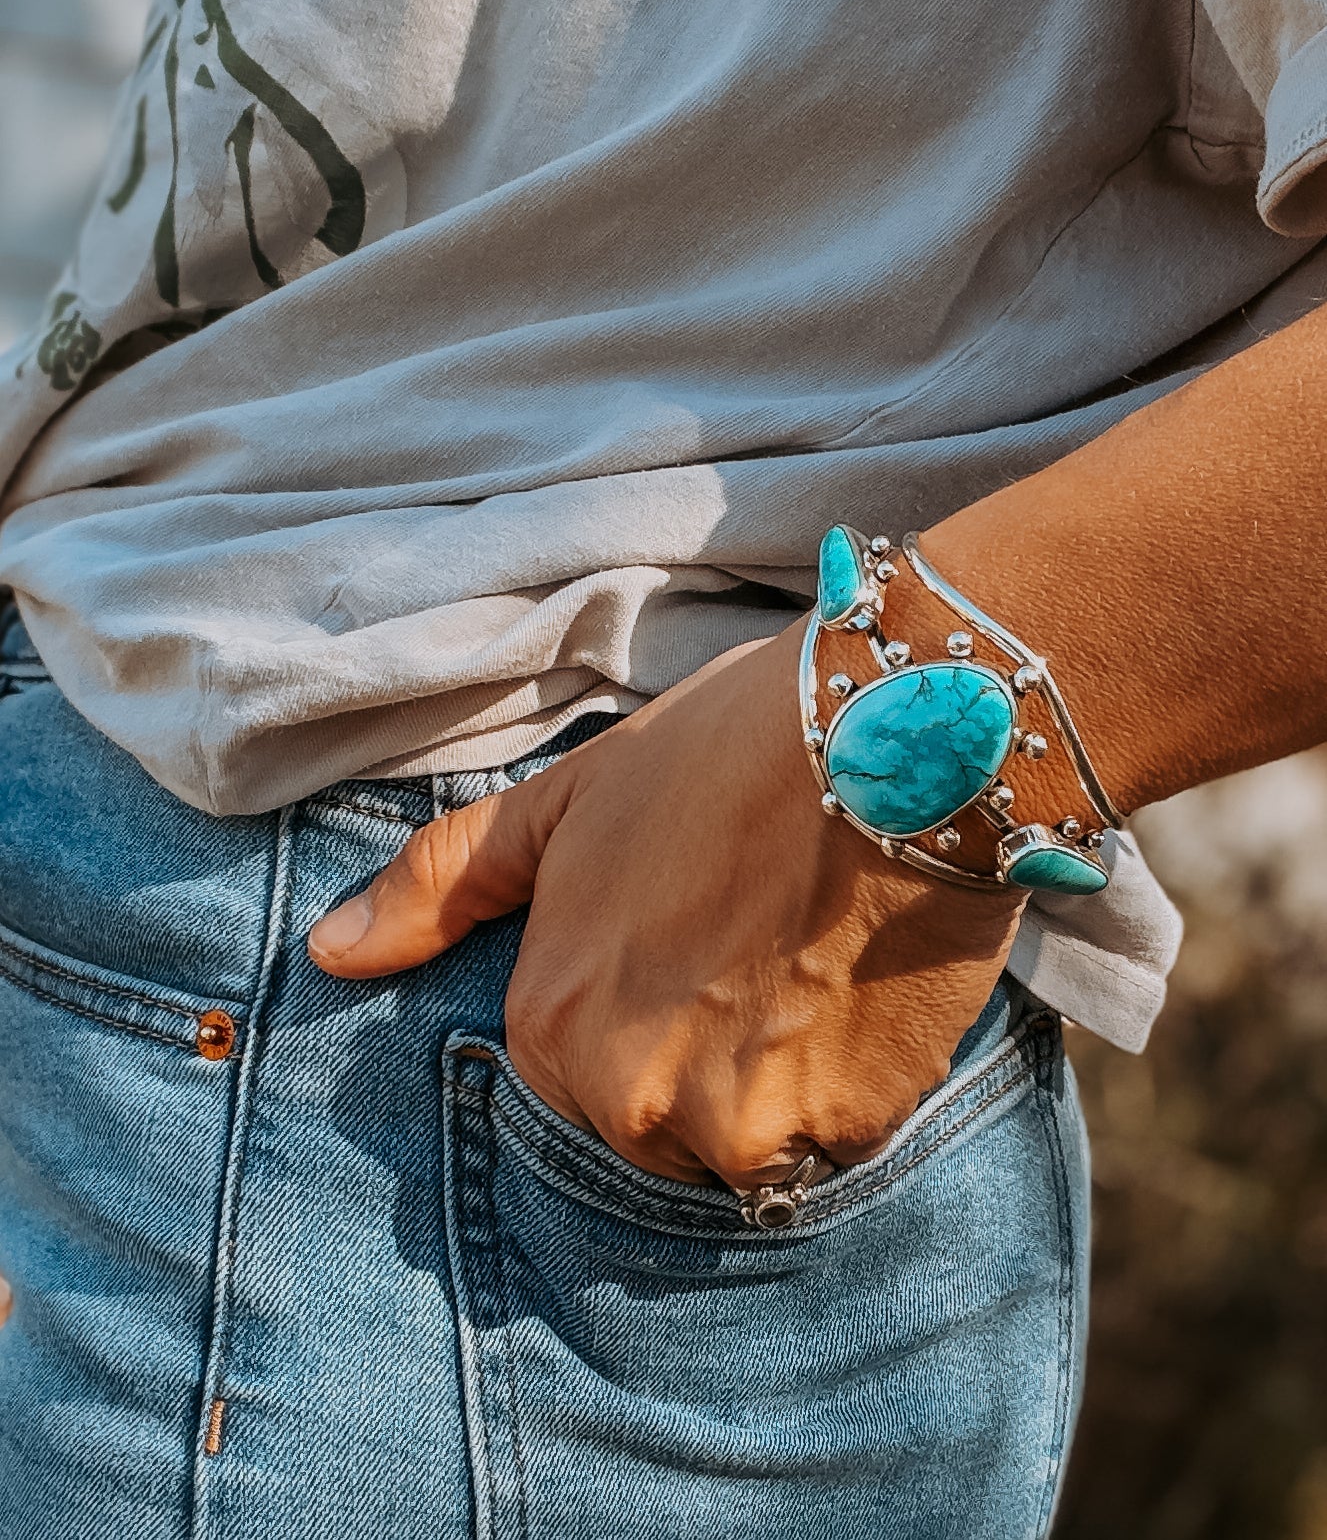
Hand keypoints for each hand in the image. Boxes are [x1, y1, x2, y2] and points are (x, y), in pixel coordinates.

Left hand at [308, 622, 1024, 1188]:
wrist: (888, 737)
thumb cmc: (718, 755)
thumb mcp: (565, 803)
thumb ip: (443, 885)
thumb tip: (327, 952)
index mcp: (556, 1028)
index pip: (576, 1083)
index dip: (641, 1015)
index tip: (690, 951)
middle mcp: (635, 1099)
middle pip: (662, 1128)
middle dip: (704, 1064)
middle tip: (757, 959)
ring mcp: (746, 1125)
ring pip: (752, 1144)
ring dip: (781, 1086)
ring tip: (812, 971)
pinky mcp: (849, 1127)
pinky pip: (839, 1138)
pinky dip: (854, 1084)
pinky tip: (865, 986)